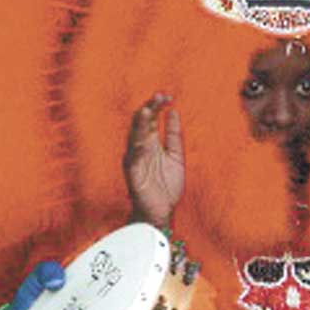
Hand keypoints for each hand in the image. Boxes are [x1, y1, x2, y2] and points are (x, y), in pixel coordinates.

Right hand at [126, 94, 184, 231]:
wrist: (162, 212)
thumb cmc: (166, 186)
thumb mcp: (176, 156)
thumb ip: (173, 135)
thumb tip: (173, 112)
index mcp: (151, 143)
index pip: (151, 119)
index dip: (158, 106)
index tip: (168, 96)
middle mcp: (141, 149)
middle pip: (142, 124)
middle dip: (149, 109)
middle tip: (159, 96)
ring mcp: (135, 160)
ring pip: (135, 138)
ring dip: (140, 124)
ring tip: (147, 110)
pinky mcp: (133, 174)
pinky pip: (133, 159)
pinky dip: (137, 148)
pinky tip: (142, 138)